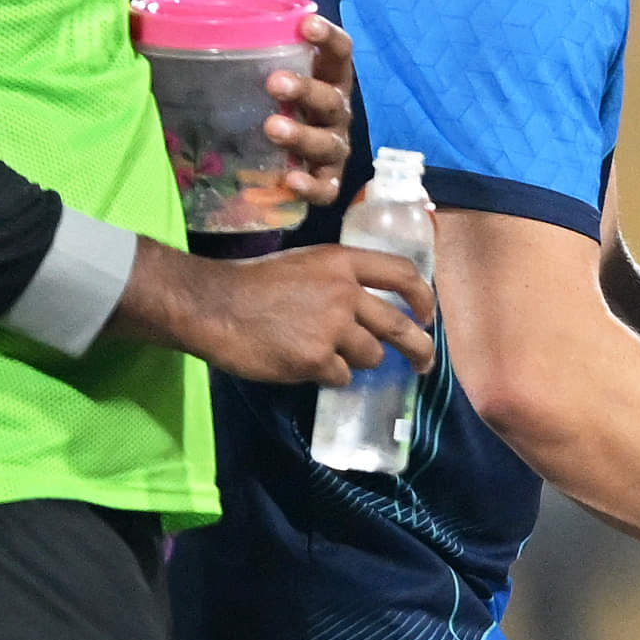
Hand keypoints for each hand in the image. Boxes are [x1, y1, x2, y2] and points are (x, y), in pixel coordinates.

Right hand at [143, 238, 434, 384]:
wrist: (214, 306)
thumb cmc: (252, 283)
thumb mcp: (304, 265)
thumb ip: (338, 281)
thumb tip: (368, 310)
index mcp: (342, 262)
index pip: (402, 274)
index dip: (423, 296)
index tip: (426, 314)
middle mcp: (344, 292)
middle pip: (399, 326)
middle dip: (419, 349)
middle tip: (424, 363)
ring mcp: (332, 328)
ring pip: (371, 356)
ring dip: (358, 361)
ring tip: (327, 354)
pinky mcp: (316, 360)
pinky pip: (341, 376)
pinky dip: (328, 375)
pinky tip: (303, 363)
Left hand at [258, 11, 358, 205]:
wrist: (267, 152)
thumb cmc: (265, 95)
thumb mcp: (250, 56)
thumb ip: (231, 17)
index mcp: (323, 74)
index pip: (339, 51)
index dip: (328, 38)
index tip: (306, 26)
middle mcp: (334, 110)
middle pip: (332, 97)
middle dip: (306, 89)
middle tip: (273, 83)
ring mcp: (332, 148)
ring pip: (328, 142)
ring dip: (303, 135)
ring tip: (271, 129)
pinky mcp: (324, 182)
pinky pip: (325, 187)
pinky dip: (311, 185)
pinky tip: (289, 180)